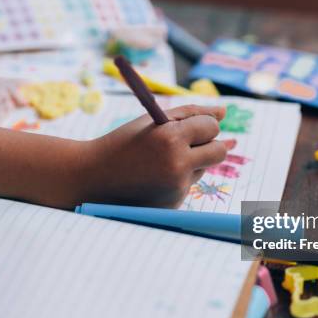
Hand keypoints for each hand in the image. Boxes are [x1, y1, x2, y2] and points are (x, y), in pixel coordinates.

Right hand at [82, 104, 227, 207]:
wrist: (93, 179)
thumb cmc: (123, 144)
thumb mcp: (151, 121)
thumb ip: (190, 113)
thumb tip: (224, 113)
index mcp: (171, 138)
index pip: (211, 127)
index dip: (204, 124)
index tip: (193, 126)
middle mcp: (177, 165)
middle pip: (219, 152)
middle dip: (211, 144)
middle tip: (189, 142)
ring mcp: (176, 188)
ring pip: (202, 169)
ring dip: (190, 162)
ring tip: (157, 161)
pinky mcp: (173, 204)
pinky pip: (187, 186)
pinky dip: (177, 180)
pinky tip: (151, 179)